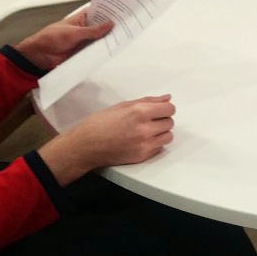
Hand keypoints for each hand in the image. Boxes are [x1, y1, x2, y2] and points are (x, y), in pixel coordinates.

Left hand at [14, 10, 114, 70]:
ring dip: (108, 38)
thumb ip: (92, 31)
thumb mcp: (73, 33)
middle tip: (127, 23)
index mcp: (81, 18)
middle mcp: (85, 28)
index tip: (122, 9)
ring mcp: (85, 40)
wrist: (40, 55)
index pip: (98, 12)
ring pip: (100, 39)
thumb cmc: (51, 38)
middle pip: (102, 26)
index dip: (109, 10)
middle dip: (112, 25)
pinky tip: (112, 49)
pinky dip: (103, 50)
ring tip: (124, 36)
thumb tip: (109, 24)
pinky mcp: (83, 52)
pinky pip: (96, 50)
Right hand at [43, 94, 174, 181]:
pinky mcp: (142, 156)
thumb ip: (148, 101)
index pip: (169, 109)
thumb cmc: (99, 124)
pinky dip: (154, 144)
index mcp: (139, 112)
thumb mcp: (123, 105)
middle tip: (149, 120)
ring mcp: (144, 144)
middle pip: (170, 122)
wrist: (86, 145)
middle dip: (162, 120)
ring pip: (168, 136)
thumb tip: (166, 98)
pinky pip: (159, 148)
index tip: (160, 110)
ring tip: (146, 131)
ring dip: (161, 133)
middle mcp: (144, 129)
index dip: (165, 108)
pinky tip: (141, 140)